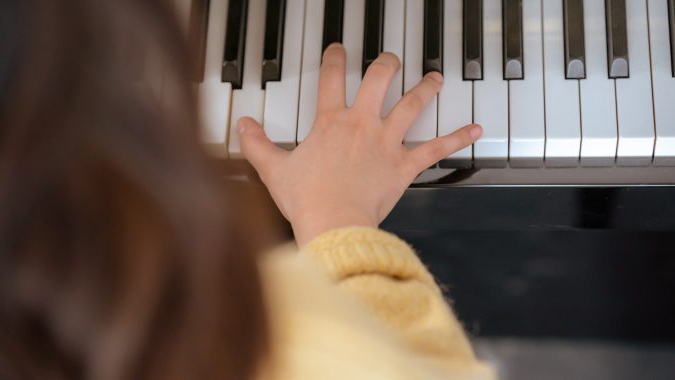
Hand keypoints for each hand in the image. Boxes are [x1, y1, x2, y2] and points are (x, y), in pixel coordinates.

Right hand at [238, 44, 481, 245]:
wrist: (333, 223)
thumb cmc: (306, 200)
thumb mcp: (273, 169)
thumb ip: (257, 144)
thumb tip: (243, 126)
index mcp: (331, 122)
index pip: (331, 79)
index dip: (334, 60)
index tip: (338, 50)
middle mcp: (362, 124)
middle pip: (379, 80)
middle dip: (385, 64)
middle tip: (389, 59)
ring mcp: (387, 143)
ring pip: (411, 105)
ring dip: (425, 88)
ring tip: (434, 76)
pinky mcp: (404, 166)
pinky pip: (436, 148)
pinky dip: (457, 137)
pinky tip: (475, 128)